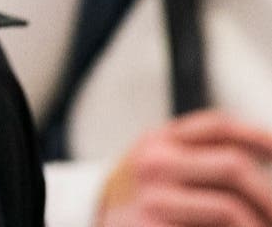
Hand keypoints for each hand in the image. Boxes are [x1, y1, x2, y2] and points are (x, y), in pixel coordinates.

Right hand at [97, 110, 271, 225]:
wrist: (89, 224)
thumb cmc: (134, 197)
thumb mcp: (154, 162)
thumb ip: (193, 152)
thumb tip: (260, 155)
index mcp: (157, 142)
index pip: (218, 126)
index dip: (258, 136)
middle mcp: (155, 165)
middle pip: (233, 166)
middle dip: (268, 195)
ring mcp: (155, 201)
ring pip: (231, 209)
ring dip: (258, 224)